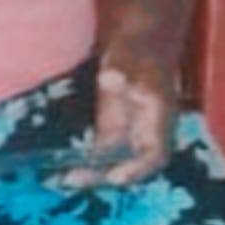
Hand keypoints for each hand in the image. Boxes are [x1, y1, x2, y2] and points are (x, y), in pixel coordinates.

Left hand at [67, 44, 178, 188]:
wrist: (137, 44)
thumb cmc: (139, 50)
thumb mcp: (130, 58)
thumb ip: (120, 71)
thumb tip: (110, 79)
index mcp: (159, 120)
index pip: (155, 155)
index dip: (138, 170)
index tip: (115, 178)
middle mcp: (147, 134)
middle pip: (131, 166)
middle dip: (105, 177)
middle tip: (75, 179)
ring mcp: (129, 134)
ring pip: (114, 163)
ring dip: (93, 173)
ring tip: (66, 178)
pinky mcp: (112, 130)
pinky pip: (101, 154)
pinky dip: (85, 162)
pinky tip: (64, 168)